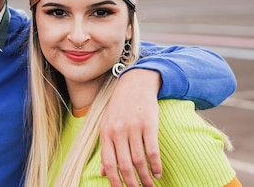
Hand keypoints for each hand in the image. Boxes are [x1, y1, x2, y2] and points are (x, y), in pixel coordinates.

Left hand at [100, 69, 161, 186]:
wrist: (135, 84)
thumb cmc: (120, 107)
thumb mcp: (107, 124)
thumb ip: (106, 147)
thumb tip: (103, 171)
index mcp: (105, 133)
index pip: (108, 163)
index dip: (114, 181)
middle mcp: (117, 131)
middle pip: (125, 165)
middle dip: (132, 184)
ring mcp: (133, 128)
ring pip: (139, 161)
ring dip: (146, 177)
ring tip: (150, 186)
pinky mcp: (149, 125)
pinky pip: (152, 151)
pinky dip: (155, 165)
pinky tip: (158, 173)